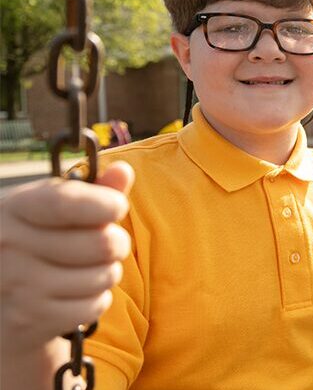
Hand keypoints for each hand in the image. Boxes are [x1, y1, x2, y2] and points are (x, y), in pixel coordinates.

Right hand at [0, 162, 133, 351]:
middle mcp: (9, 246)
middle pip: (101, 244)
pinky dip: (97, 299)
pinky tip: (78, 292)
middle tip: (108, 243)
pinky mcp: (31, 320)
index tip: (118, 207)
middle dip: (117, 243)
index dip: (105, 204)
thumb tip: (123, 170)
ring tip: (89, 268)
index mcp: (14, 208)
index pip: (65, 203)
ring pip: (103, 276)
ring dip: (108, 272)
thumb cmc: (37, 239)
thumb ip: (92, 190)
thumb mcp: (52, 208)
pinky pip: (94, 306)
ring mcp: (19, 285)